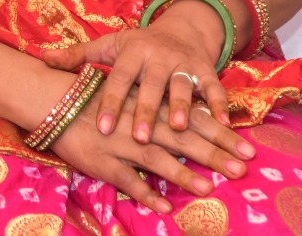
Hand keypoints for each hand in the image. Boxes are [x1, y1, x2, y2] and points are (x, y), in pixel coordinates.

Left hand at [41, 3, 229, 141]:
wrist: (181, 28)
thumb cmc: (137, 46)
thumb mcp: (108, 46)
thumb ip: (77, 55)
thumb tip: (41, 56)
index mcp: (130, 52)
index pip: (117, 80)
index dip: (110, 104)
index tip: (102, 129)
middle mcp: (157, 56)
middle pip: (150, 86)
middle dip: (145, 111)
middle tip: (138, 138)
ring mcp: (183, 62)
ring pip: (182, 86)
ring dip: (182, 107)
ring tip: (179, 129)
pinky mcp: (206, 69)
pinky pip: (214, 88)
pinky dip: (220, 105)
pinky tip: (224, 124)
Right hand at [49, 87, 255, 213]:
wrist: (52, 100)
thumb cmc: (93, 97)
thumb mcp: (129, 94)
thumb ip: (158, 106)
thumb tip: (195, 118)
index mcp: (150, 107)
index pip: (192, 119)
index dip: (221, 133)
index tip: (249, 147)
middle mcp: (140, 125)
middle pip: (183, 140)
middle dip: (214, 154)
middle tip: (243, 169)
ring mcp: (121, 144)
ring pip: (156, 159)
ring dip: (183, 174)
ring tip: (209, 188)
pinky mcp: (102, 162)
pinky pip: (126, 180)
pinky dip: (145, 192)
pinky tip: (164, 206)